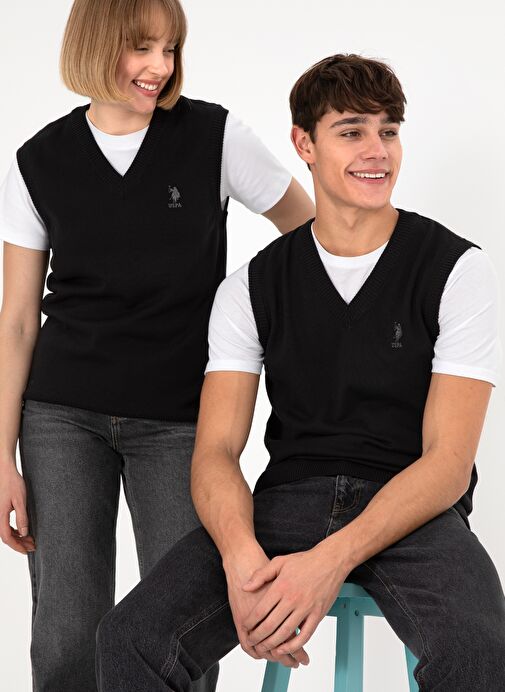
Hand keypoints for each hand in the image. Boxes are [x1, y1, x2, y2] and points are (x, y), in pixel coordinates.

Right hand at [0, 461, 34, 553]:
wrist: (5, 472)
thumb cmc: (13, 483)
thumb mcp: (20, 500)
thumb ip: (22, 517)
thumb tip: (24, 533)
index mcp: (0, 516)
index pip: (7, 537)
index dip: (17, 546)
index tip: (27, 551)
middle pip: (6, 537)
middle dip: (19, 544)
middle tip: (33, 547)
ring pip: (6, 532)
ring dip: (18, 538)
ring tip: (31, 540)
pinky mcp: (1, 512)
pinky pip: (6, 526)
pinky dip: (15, 531)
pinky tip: (24, 532)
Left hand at [224, 548, 308, 667]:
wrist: (330, 561)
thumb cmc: (305, 561)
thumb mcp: (279, 562)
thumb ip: (261, 575)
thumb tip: (245, 587)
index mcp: (281, 586)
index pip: (261, 610)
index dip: (250, 622)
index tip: (245, 627)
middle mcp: (292, 599)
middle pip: (270, 625)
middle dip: (257, 637)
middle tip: (251, 641)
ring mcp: (306, 608)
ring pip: (285, 633)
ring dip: (272, 644)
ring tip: (263, 648)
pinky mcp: (318, 614)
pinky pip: (305, 635)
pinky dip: (293, 646)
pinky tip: (284, 649)